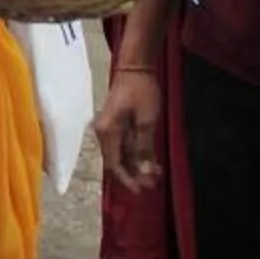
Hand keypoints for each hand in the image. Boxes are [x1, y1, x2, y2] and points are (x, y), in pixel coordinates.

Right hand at [96, 63, 162, 187]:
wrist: (135, 68)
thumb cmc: (141, 91)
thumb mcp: (146, 121)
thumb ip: (144, 147)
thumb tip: (145, 171)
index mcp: (108, 132)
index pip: (114, 163)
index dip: (126, 179)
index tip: (140, 190)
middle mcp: (104, 133)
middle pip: (116, 161)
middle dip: (134, 175)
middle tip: (152, 184)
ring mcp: (110, 129)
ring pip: (122, 155)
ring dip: (137, 166)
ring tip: (155, 175)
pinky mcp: (117, 125)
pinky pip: (125, 145)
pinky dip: (137, 155)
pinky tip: (151, 162)